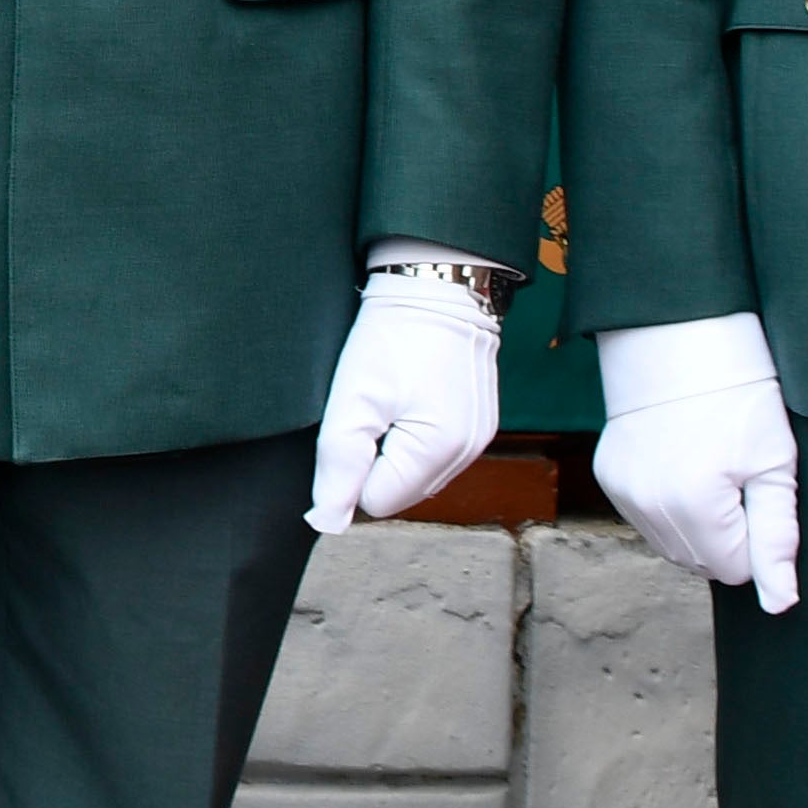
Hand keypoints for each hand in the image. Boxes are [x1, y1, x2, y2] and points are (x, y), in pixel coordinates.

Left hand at [307, 262, 509, 529]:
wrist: (436, 285)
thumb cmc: (393, 334)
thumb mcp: (352, 396)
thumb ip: (338, 464)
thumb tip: (327, 522)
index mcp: (438, 452)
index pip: (376, 502)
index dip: (352, 468)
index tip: (353, 422)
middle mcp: (468, 455)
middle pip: (399, 492)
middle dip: (375, 459)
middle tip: (370, 405)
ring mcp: (478, 440)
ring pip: (417, 475)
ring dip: (395, 448)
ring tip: (390, 397)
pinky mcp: (479, 425)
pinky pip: (435, 453)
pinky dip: (415, 435)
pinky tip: (408, 397)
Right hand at [590, 313, 800, 610]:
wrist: (677, 340)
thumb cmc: (737, 395)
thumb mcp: (775, 465)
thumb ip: (777, 540)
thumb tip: (779, 603)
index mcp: (695, 505)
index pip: (737, 570)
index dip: (754, 533)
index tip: (753, 486)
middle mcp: (649, 506)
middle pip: (702, 564)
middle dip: (725, 533)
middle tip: (731, 475)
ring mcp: (622, 492)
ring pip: (673, 547)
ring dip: (695, 524)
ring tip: (704, 468)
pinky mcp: (607, 478)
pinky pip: (647, 520)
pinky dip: (667, 505)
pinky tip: (678, 464)